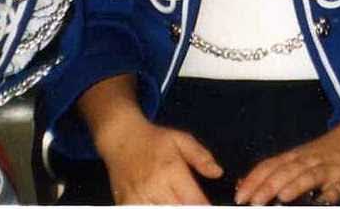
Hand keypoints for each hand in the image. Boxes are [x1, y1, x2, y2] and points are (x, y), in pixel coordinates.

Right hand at [101, 122, 222, 203]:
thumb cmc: (154, 139)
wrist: (121, 137)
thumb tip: (218, 173)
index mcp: (171, 171)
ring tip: (175, 200)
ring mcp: (138, 198)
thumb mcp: (181, 140)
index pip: (194, 201)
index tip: (206, 206)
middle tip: (191, 202)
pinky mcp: (125, 203)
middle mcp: (154, 187)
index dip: (203, 207)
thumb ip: (201, 156)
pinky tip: (158, 202)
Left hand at [234, 123, 339, 205]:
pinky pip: (337, 188)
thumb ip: (272, 172)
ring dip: (296, 186)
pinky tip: (322, 202)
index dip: (254, 180)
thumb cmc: (319, 155)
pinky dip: (329, 195)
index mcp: (292, 157)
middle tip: (254, 202)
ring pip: (309, 176)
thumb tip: (242, 184)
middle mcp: (306, 161)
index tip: (240, 196)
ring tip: (283, 197)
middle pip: (285, 171)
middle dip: (269, 186)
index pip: (269, 166)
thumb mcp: (294, 159)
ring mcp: (326, 169)